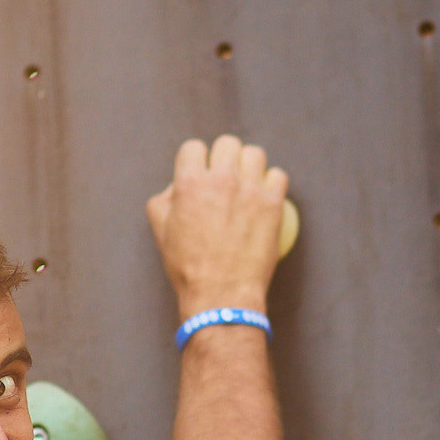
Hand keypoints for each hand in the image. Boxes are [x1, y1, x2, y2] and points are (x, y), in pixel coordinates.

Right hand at [146, 135, 287, 319]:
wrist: (221, 294)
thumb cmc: (187, 266)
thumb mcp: (161, 230)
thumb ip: (166, 199)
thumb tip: (178, 185)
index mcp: (188, 183)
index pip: (193, 148)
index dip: (195, 160)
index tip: (200, 173)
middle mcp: (220, 180)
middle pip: (227, 144)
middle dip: (224, 156)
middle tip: (226, 177)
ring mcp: (249, 189)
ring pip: (255, 154)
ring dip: (249, 166)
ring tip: (247, 184)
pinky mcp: (273, 203)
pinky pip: (278, 176)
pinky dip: (272, 183)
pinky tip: (265, 196)